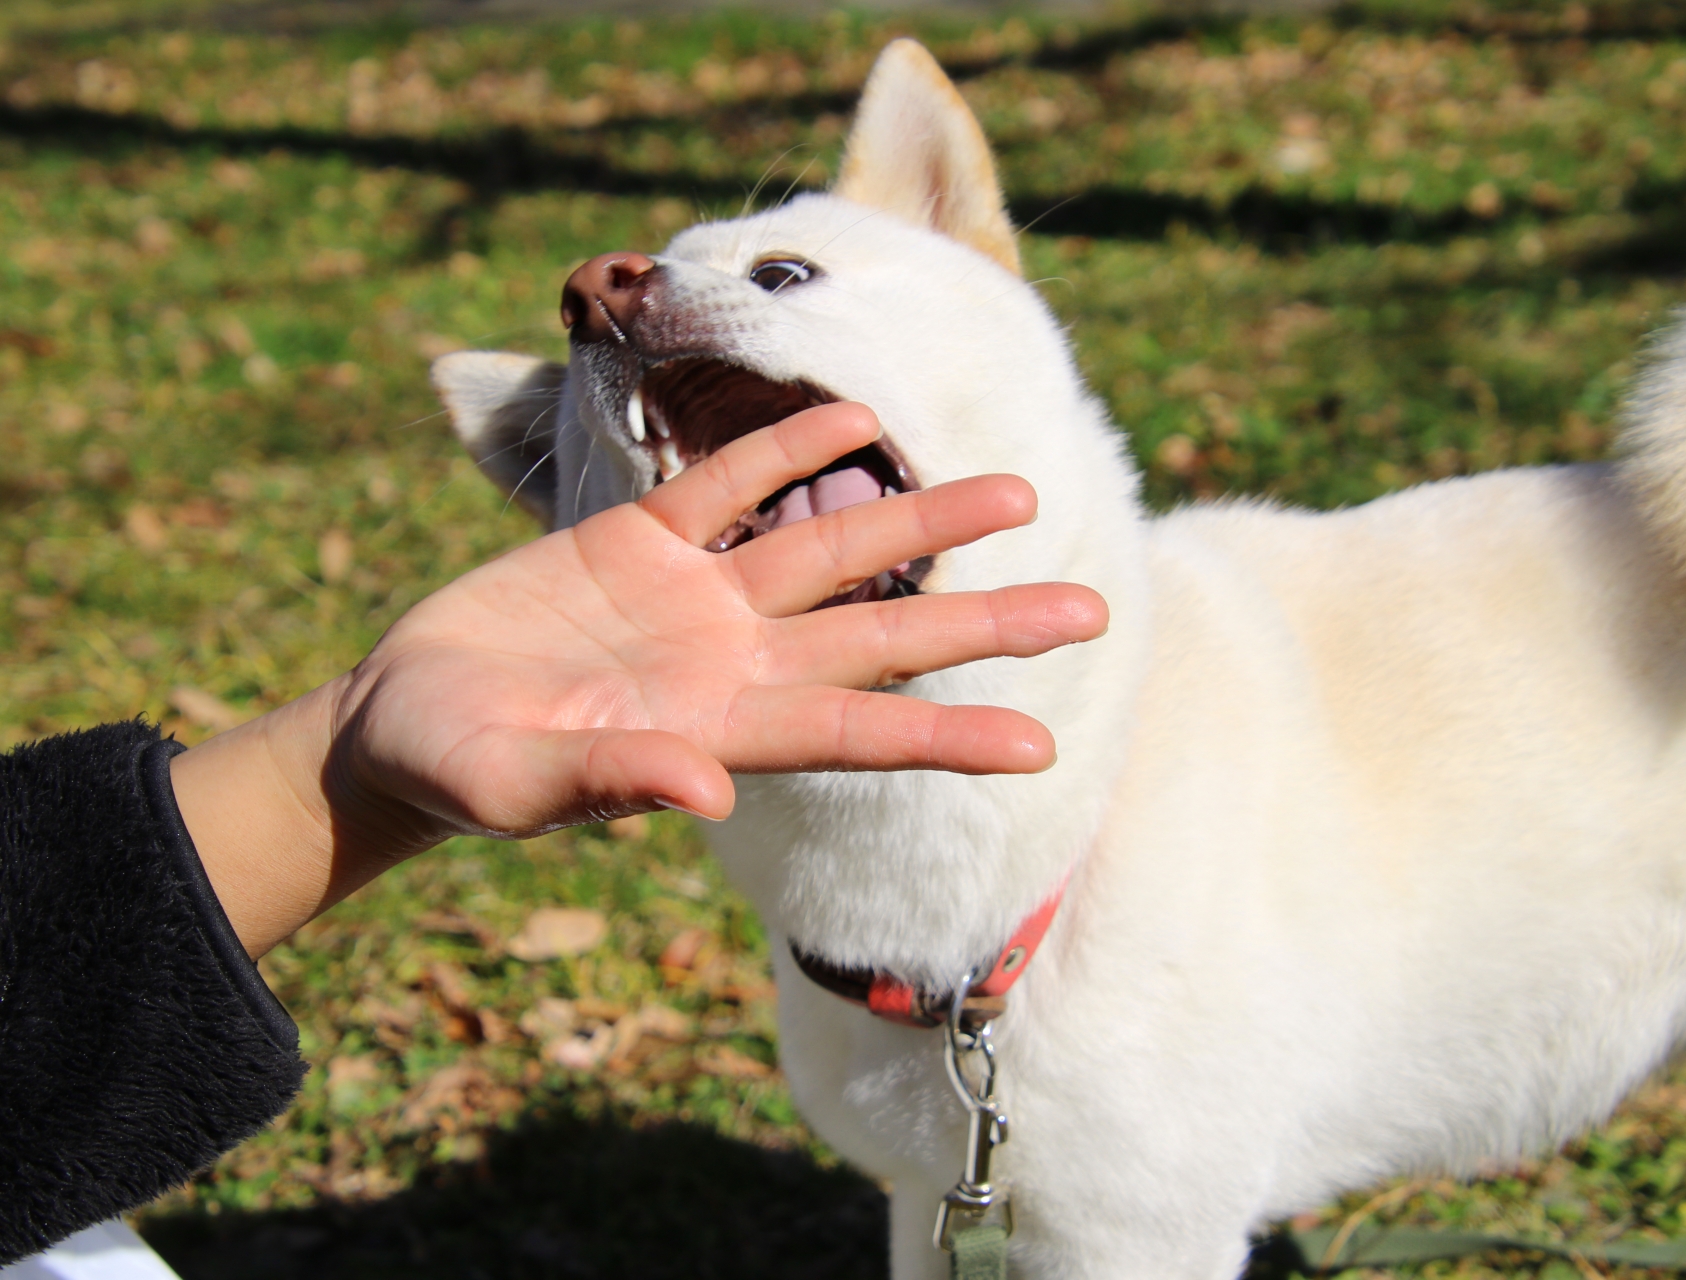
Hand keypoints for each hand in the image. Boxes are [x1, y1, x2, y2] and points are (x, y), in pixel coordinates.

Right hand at [170, 403, 1108, 955]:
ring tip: (1016, 493)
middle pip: (882, 636)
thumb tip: (712, 792)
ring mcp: (692, 597)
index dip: (946, 738)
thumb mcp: (517, 784)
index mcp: (717, 730)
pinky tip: (855, 415)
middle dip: (985, 625)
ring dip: (919, 519)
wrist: (401, 722)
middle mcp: (731, 662)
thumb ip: (612, 783)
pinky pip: (725, 486)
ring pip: (830, 547)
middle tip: (1092, 610)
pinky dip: (785, 448)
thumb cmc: (454, 772)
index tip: (1038, 746)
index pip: (856, 733)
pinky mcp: (636, 541)